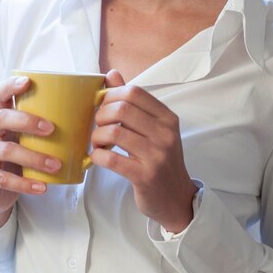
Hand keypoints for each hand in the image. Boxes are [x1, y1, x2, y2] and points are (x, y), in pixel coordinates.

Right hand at [0, 76, 61, 232]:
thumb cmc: (20, 157)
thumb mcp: (28, 139)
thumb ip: (46, 126)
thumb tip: (90, 110)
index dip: (10, 85)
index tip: (28, 81)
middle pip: (3, 118)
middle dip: (28, 121)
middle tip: (52, 129)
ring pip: (7, 151)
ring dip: (34, 158)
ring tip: (56, 165)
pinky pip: (3, 178)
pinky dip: (25, 183)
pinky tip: (42, 187)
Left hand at [91, 70, 196, 232]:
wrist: (176, 198)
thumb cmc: (159, 159)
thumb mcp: (152, 128)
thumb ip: (132, 102)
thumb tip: (111, 74)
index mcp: (167, 117)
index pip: (134, 92)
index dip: (112, 95)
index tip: (103, 105)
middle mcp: (165, 134)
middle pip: (122, 109)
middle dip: (101, 114)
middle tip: (97, 125)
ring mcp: (157, 155)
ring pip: (115, 132)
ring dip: (97, 136)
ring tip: (97, 142)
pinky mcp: (145, 176)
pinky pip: (112, 159)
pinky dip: (97, 155)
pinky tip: (96, 156)